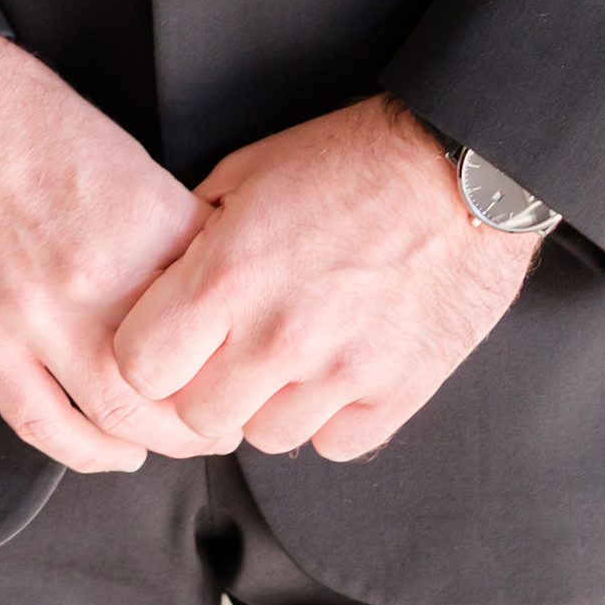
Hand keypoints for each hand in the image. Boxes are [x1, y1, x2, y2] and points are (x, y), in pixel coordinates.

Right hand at [0, 37, 212, 473]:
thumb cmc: (23, 114)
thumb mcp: (126, 155)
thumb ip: (167, 226)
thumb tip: (205, 278)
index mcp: (146, 218)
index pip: (220, 308)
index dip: (243, 343)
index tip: (250, 355)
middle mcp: (98, 274)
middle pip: (177, 380)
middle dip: (211, 410)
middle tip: (226, 412)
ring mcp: (34, 314)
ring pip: (117, 415)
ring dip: (157, 440)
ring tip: (177, 436)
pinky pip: (41, 422)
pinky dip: (86, 450)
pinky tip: (112, 449)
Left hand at [113, 97, 538, 461]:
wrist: (462, 171)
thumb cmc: (358, 159)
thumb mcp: (252, 168)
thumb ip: (197, 228)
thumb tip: (163, 272)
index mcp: (230, 274)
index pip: (141, 367)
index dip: (149, 353)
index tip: (168, 339)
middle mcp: (278, 335)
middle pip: (199, 419)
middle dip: (203, 387)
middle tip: (228, 350)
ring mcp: (338, 374)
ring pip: (265, 438)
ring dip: (268, 404)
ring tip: (291, 352)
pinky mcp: (393, 396)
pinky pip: (334, 444)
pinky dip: (331, 415)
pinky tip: (338, 366)